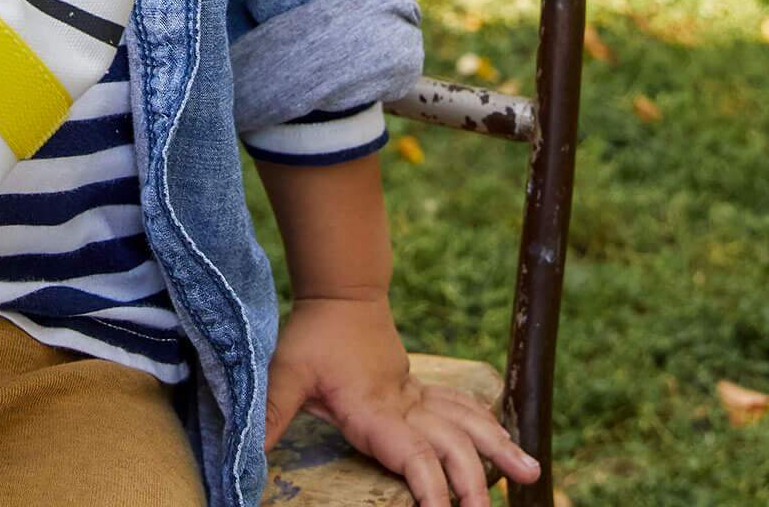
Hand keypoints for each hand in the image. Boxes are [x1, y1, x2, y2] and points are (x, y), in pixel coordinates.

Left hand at [262, 295, 540, 506]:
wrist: (340, 290)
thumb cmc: (312, 334)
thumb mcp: (285, 372)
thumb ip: (269, 412)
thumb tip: (245, 453)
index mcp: (375, 412)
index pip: (413, 458)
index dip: (431, 490)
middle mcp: (405, 407)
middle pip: (451, 448)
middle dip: (473, 483)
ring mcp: (417, 396)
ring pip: (466, 424)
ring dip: (498, 448)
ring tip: (531, 472)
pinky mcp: (420, 388)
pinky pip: (461, 406)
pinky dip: (488, 423)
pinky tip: (510, 440)